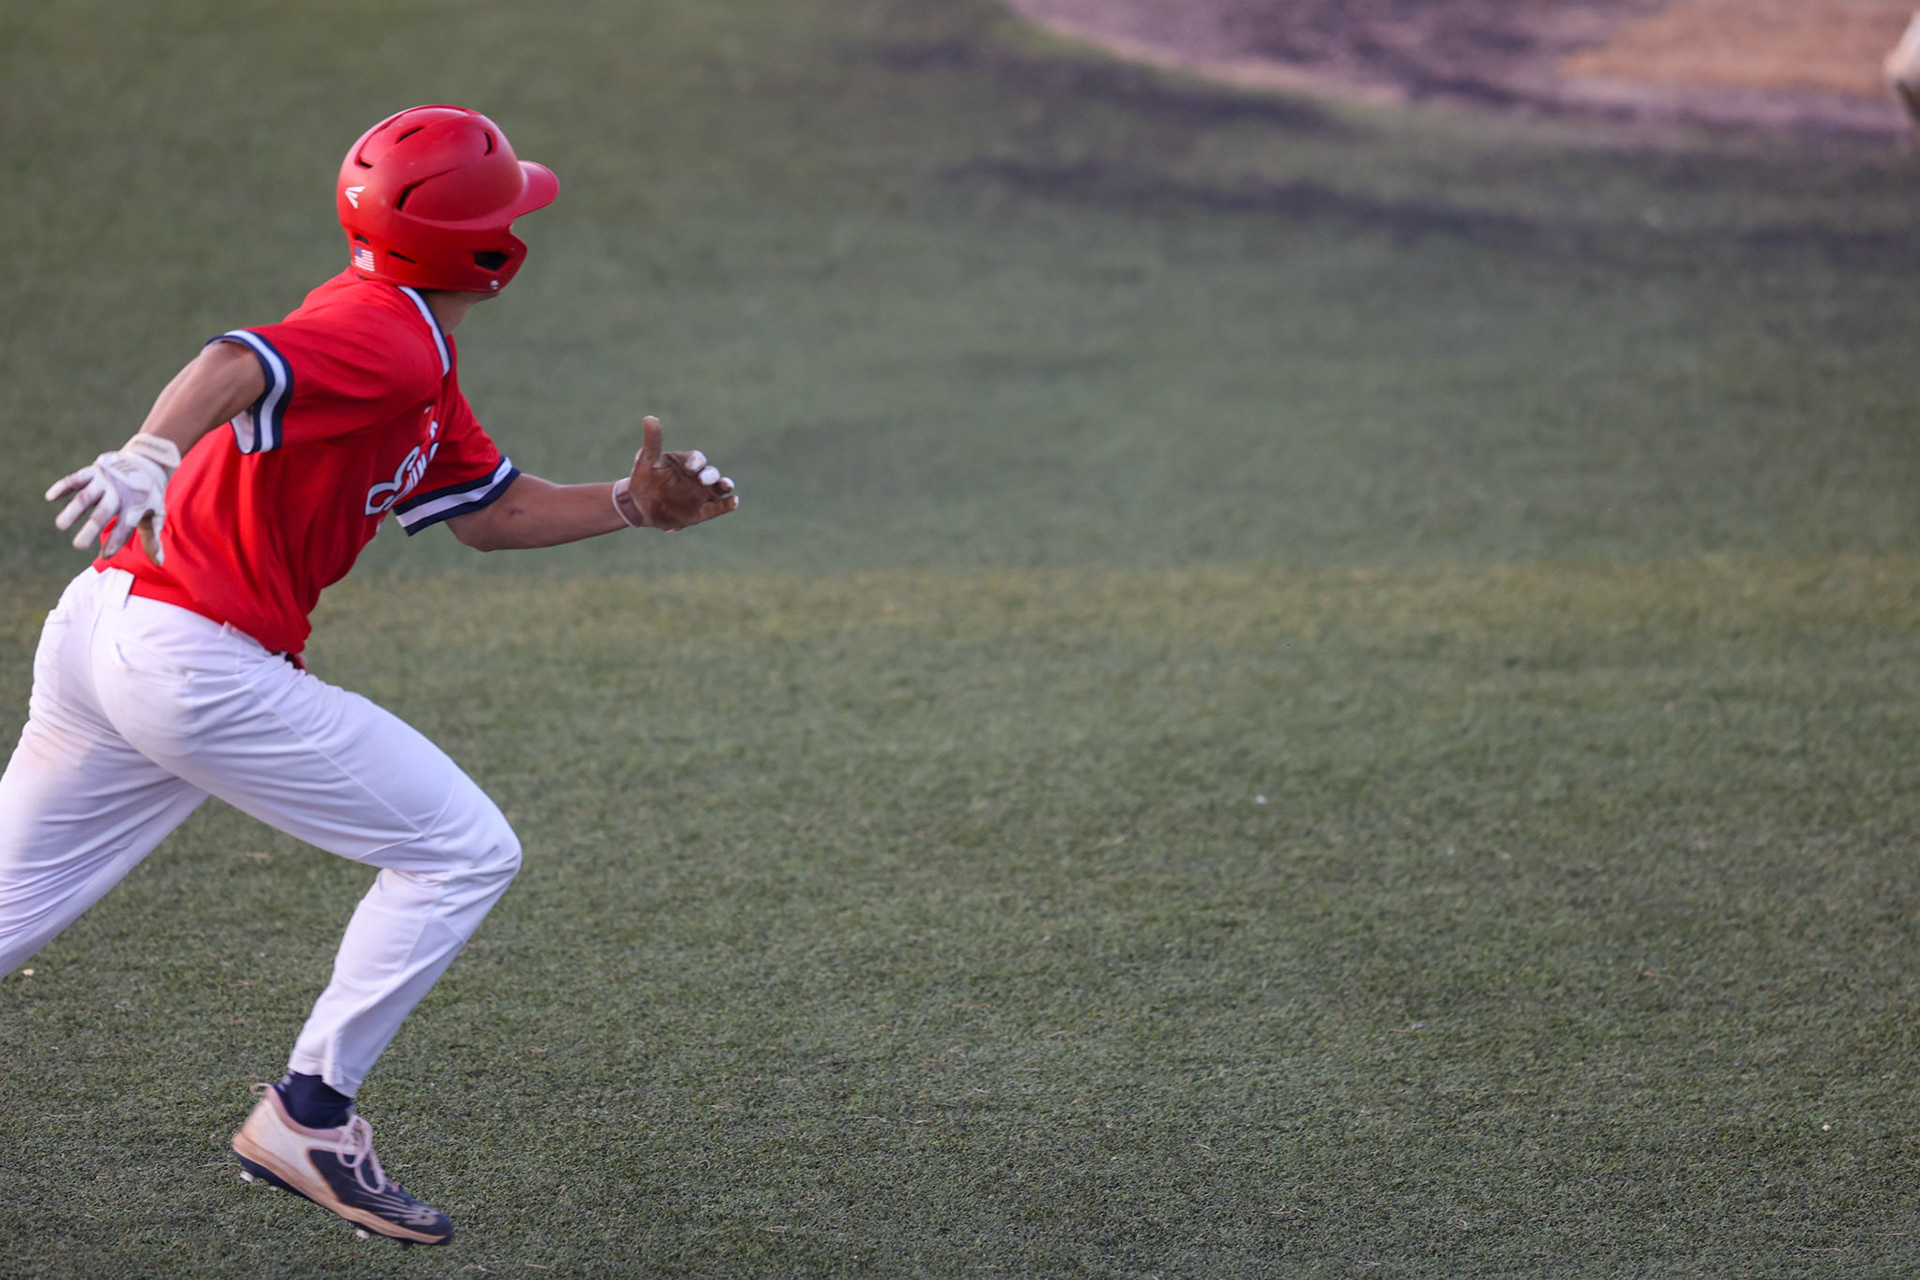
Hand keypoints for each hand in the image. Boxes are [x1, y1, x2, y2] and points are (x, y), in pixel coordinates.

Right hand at [45, 434, 182, 563]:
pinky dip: (63, 486)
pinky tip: (51, 497)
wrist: (147, 463)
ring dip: (73, 510)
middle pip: (103, 513)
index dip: (116, 540)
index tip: (105, 555)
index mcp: (136, 506)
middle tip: (78, 545)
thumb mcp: (155, 514)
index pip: (125, 527)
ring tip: (60, 525)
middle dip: (91, 528)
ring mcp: (105, 482)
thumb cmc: (147, 496)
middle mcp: (119, 494)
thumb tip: (159, 562)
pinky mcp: (93, 471)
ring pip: (86, 496)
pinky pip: (76, 479)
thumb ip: (152, 538)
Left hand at [612, 416, 738, 531]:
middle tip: (703, 479)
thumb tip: (650, 418)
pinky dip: (727, 504)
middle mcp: (698, 477)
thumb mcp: (646, 461)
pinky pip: (717, 507)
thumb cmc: (644, 480)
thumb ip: (652, 442)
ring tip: (728, 486)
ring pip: (719, 488)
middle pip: (711, 473)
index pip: (696, 459)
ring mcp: (702, 494)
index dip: (695, 462)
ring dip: (725, 486)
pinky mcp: (702, 512)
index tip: (690, 468)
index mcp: (686, 463)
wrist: (640, 506)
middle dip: (710, 475)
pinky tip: (734, 501)